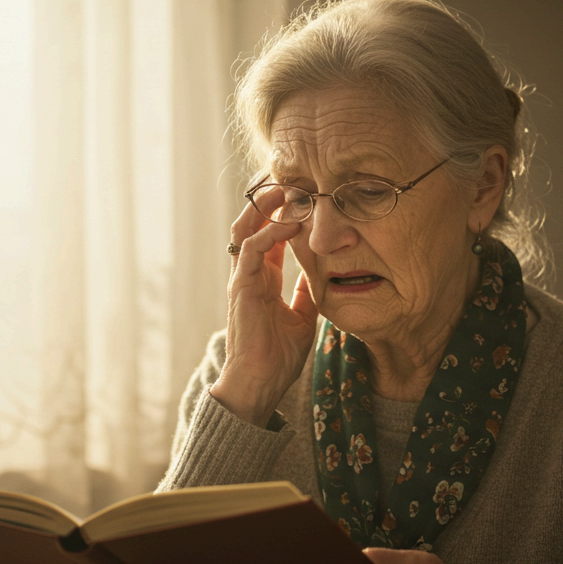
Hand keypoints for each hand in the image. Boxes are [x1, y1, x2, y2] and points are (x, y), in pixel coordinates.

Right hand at [210, 199, 317, 426]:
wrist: (260, 383)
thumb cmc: (278, 356)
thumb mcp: (303, 316)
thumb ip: (307, 292)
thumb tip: (320, 273)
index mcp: (263, 279)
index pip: (269, 235)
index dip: (284, 213)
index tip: (304, 195)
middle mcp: (249, 274)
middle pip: (253, 223)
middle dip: (270, 200)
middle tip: (292, 180)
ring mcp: (242, 279)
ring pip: (246, 228)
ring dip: (265, 207)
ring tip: (287, 189)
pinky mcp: (241, 286)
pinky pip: (251, 248)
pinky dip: (270, 232)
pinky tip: (291, 223)